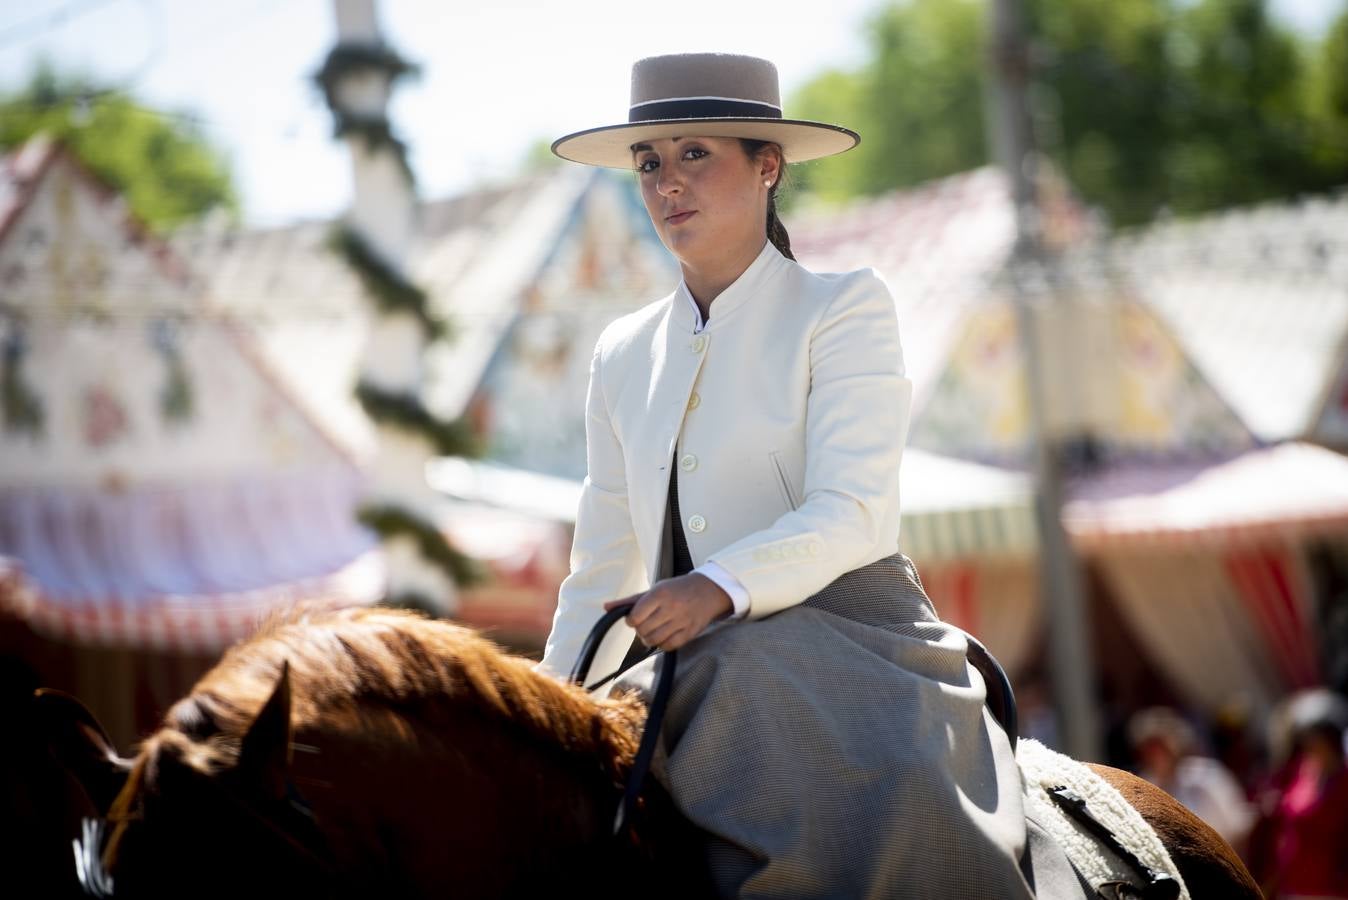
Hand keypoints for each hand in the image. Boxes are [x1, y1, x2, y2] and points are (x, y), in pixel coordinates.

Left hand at [603, 573, 732, 651]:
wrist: (709, 590)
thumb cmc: (678, 589)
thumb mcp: (654, 589)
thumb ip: (630, 600)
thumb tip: (606, 607)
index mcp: (660, 594)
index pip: (635, 616)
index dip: (631, 620)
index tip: (636, 618)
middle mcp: (671, 607)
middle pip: (643, 630)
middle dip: (640, 629)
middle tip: (646, 623)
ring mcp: (681, 621)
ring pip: (654, 640)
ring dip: (649, 638)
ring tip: (654, 630)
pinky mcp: (689, 633)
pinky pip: (668, 646)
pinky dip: (662, 644)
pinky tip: (664, 635)